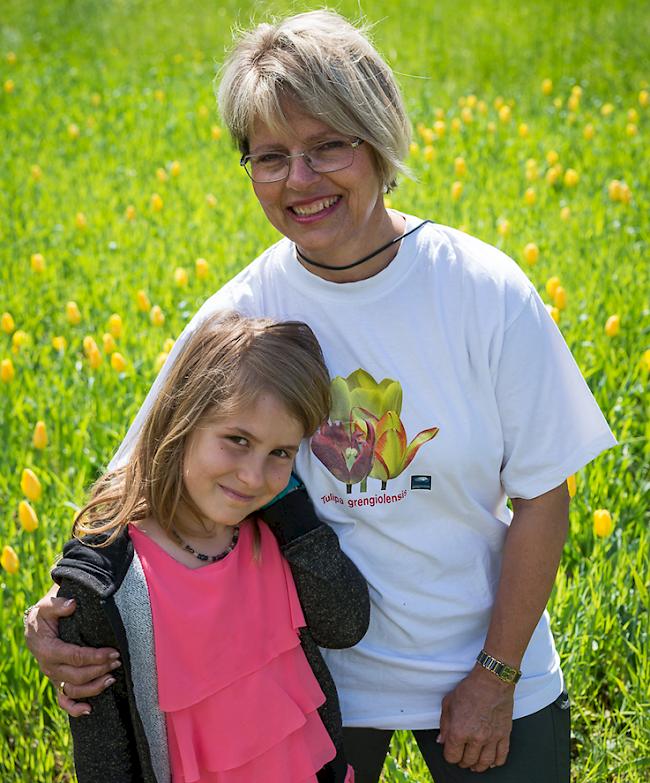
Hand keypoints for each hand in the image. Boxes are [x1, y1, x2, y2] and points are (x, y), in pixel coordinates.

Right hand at [24, 591, 119, 716]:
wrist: (35, 626)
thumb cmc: (44, 615)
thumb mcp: (47, 605)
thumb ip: (58, 604)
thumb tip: (72, 604)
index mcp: (48, 649)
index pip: (75, 656)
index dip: (96, 657)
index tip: (113, 652)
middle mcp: (49, 667)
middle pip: (77, 675)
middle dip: (100, 669)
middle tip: (118, 661)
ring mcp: (53, 677)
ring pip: (73, 690)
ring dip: (94, 688)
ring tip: (112, 679)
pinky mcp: (57, 681)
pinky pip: (63, 701)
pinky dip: (74, 708)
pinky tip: (89, 710)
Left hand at [438, 665, 514, 772]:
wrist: (492, 680)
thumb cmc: (470, 688)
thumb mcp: (448, 703)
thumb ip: (444, 724)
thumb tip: (441, 740)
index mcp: (459, 731)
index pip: (452, 756)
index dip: (450, 756)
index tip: (450, 752)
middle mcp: (476, 738)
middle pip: (468, 761)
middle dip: (463, 761)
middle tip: (462, 756)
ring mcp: (492, 738)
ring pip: (485, 763)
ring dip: (478, 766)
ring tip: (475, 764)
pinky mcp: (504, 735)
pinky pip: (502, 756)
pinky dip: (496, 762)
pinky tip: (491, 761)